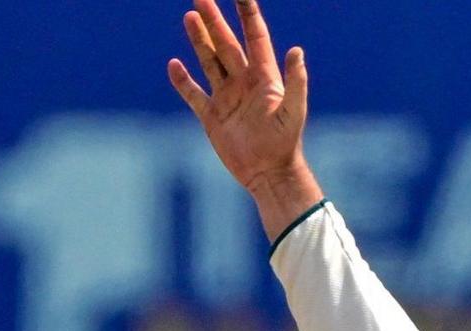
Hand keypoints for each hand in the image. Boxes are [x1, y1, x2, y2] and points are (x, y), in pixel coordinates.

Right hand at [169, 0, 318, 230]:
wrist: (269, 174)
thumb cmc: (286, 143)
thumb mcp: (294, 110)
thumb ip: (296, 81)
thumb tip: (297, 50)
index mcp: (264, 76)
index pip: (255, 37)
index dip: (248, 14)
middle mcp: (244, 82)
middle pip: (226, 44)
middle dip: (214, 20)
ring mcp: (227, 98)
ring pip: (210, 62)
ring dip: (199, 41)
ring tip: (189, 17)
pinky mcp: (212, 117)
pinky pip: (194, 94)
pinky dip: (183, 81)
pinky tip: (174, 65)